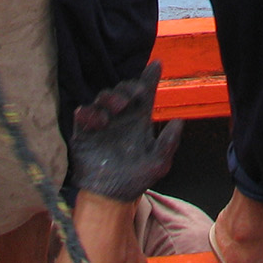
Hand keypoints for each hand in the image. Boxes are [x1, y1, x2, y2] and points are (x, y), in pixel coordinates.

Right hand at [70, 61, 183, 201]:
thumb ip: (169, 143)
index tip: (157, 64)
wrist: (110, 198)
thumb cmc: (136, 179)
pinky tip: (98, 122)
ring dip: (110, 98)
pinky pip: (83, 113)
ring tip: (117, 109)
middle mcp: (121, 117)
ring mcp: (102, 122)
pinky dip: (89, 113)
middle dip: (127, 87)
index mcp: (139, 120)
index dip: (150, 77)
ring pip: (103, 97)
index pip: (145, 93)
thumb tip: (179, 121)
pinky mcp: (84, 132)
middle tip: (131, 98)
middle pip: (123, 89)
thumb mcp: (158, 164)